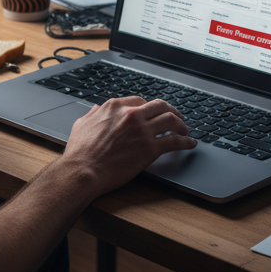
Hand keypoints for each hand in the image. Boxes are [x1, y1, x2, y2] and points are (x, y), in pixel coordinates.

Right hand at [62, 96, 195, 195]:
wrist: (83, 170)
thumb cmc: (80, 152)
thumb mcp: (82, 125)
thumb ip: (92, 114)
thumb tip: (96, 109)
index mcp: (115, 107)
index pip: (140, 101)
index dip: (150, 106)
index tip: (154, 112)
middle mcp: (131, 115)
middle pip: (159, 106)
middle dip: (171, 110)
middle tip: (176, 116)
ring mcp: (142, 131)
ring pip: (171, 120)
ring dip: (181, 124)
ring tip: (185, 130)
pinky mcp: (150, 148)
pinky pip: (175, 141)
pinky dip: (186, 141)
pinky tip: (190, 144)